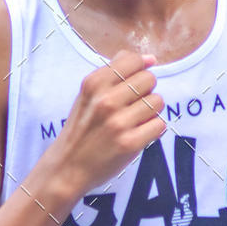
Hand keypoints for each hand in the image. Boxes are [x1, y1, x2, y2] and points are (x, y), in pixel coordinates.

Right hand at [50, 49, 165, 196]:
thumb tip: (150, 58)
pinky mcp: (130, 143)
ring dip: (150, 112)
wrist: (67, 167)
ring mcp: (118, 122)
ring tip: (133, 121)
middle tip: (131, 106)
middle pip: (149, 79)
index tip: (133, 82)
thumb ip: (115, 72)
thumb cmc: (81, 129)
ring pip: (157, 102)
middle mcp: (106, 100)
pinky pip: (159, 124)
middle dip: (146, 91)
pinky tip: (137, 134)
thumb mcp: (87, 94)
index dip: (139, 70)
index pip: (134, 60)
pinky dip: (152, 129)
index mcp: (94, 83)